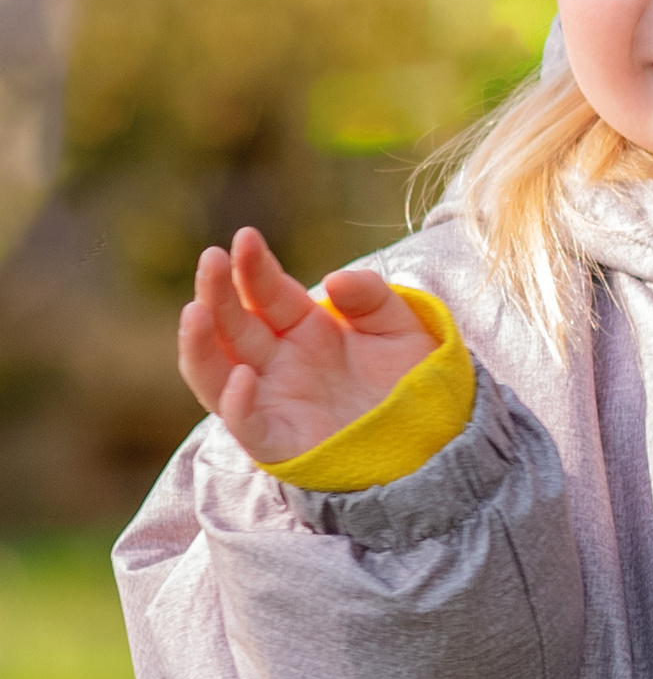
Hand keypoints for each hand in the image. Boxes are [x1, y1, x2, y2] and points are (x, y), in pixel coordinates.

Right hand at [178, 227, 433, 465]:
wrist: (431, 436)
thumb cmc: (409, 382)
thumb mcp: (400, 329)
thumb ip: (372, 298)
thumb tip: (335, 281)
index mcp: (304, 328)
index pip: (266, 291)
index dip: (253, 266)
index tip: (245, 237)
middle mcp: (278, 362)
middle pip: (233, 324)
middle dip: (216, 291)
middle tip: (210, 258)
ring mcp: (273, 400)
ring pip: (216, 371)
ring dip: (200, 343)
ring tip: (195, 310)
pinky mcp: (278, 440)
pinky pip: (245, 423)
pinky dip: (237, 402)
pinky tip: (243, 376)